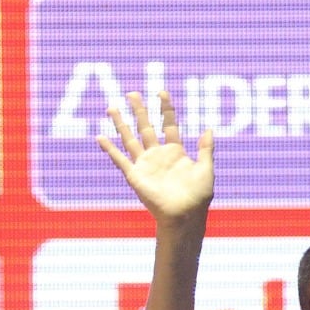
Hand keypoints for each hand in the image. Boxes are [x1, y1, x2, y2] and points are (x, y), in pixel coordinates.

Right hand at [97, 90, 214, 226]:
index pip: (169, 124)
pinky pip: (120, 160)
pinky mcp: (135, 176)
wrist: (184, 217)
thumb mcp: (205, 170)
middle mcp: (158, 156)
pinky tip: (100, 137)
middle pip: (146, 127)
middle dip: (139, 110)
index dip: (166, 108)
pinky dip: (110, 149)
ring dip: (121, 123)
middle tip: (132, 93)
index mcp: (176, 152)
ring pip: (130, 139)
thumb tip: (208, 129)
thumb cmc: (198, 198)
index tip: (162, 92)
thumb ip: (205, 150)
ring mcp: (145, 165)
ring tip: (112, 107)